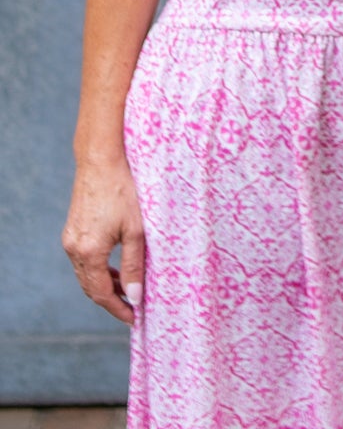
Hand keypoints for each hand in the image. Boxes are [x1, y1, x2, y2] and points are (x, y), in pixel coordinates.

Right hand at [63, 157, 144, 324]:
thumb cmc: (124, 190)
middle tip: (132, 307)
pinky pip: (83, 261)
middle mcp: (74, 249)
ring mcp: (70, 240)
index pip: (101, 294)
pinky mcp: (72, 231)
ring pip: (86, 275)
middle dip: (111, 300)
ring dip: (105, 285)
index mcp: (89, 252)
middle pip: (91, 288)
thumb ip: (134, 266)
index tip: (134, 318)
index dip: (117, 309)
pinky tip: (114, 268)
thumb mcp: (135, 230)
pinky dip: (98, 270)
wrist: (101, 160)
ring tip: (126, 290)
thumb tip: (134, 297)